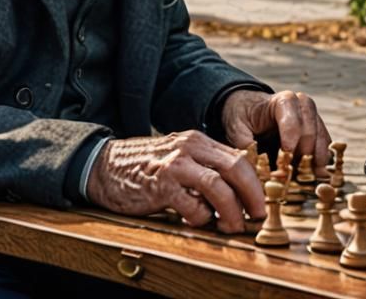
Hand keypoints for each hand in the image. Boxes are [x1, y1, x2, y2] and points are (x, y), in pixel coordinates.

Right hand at [85, 132, 263, 233]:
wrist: (104, 167)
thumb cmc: (145, 167)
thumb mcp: (179, 157)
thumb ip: (204, 166)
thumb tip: (238, 189)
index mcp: (198, 141)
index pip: (239, 158)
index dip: (256, 182)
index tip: (261, 202)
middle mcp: (190, 148)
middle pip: (237, 168)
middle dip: (253, 195)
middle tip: (258, 215)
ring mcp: (175, 165)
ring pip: (219, 187)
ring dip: (232, 212)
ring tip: (232, 226)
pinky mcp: (161, 186)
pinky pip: (192, 206)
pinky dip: (200, 218)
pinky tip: (194, 220)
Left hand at [221, 89, 331, 170]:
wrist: (250, 109)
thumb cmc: (243, 116)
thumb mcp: (236, 128)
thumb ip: (244, 146)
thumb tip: (253, 172)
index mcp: (283, 102)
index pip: (293, 120)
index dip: (291, 140)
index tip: (284, 159)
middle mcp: (303, 107)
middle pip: (311, 132)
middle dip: (303, 155)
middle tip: (292, 176)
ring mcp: (313, 120)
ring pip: (322, 142)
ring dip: (314, 163)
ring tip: (304, 181)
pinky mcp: (318, 134)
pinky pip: (325, 150)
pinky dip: (319, 165)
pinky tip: (309, 179)